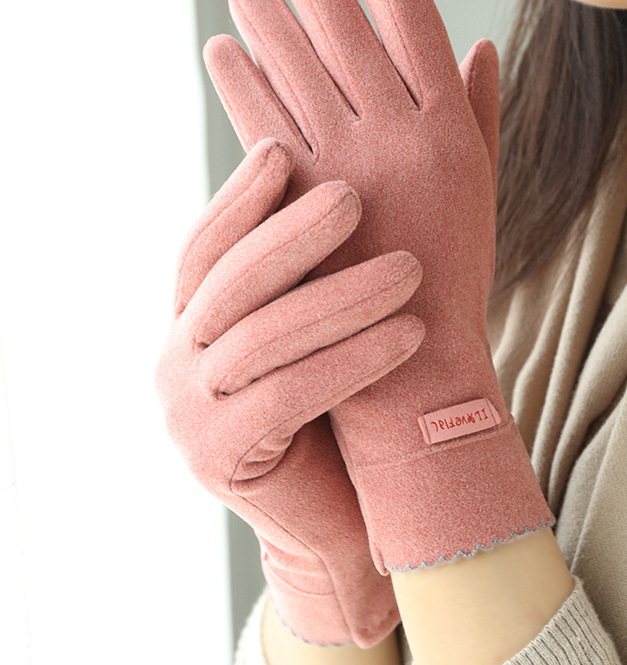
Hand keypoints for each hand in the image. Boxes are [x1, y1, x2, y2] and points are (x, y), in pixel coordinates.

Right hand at [154, 139, 423, 645]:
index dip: (240, 198)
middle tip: (354, 195)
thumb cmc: (340, 409)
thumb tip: (353, 179)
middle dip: (292, 233)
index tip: (283, 150)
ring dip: (341, 296)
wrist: (341, 515)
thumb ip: (321, 266)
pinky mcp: (218, 457)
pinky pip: (287, 394)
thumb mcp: (323, 327)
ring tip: (410, 270)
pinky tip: (412, 334)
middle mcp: (176, 360)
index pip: (206, 246)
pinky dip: (352, 358)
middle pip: (228, 280)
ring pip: (262, 335)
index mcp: (192, 322)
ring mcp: (187, 412)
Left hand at [204, 0, 552, 573]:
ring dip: (265, 16)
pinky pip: (263, 125)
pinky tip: (223, 50)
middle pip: (347, 32)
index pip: (414, 15)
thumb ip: (480, 112)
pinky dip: (239, 83)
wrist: (415, 360)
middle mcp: (400, 138)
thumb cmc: (453, 271)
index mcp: (450, 129)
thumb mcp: (481, 188)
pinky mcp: (300, 205)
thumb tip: (479, 41)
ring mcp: (347, 170)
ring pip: (297, 71)